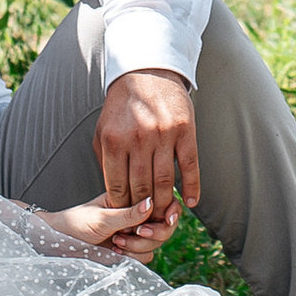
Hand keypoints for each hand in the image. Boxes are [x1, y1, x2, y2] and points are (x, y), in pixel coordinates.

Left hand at [43, 191, 181, 257]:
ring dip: (139, 245)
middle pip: (165, 226)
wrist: (61, 243)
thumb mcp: (102, 217)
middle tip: (137, 232)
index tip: (167, 219)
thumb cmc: (77, 222)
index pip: (164, 202)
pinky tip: (116, 251)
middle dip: (154, 232)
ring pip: (156, 244)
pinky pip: (145, 257)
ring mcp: (135, 234)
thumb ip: (128, 214)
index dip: (171, 211)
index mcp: (133, 199)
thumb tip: (151, 203)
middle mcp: (138, 216)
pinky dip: (133, 256)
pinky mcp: (130, 251)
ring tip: (117, 242)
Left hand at [96, 66, 197, 226]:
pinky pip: (190, 166)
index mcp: (114, 141)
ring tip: (164, 217)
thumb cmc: (122, 106)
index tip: (126, 218)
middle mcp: (138, 139)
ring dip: (165, 205)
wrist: (147, 71)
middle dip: (142, 212)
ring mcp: (163, 135)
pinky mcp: (185, 131)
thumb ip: (105, 161)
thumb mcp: (103, 130)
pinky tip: (189, 202)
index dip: (121, 207)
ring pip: (164, 183)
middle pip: (141, 189)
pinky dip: (192, 188)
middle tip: (146, 224)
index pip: (117, 187)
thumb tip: (113, 194)